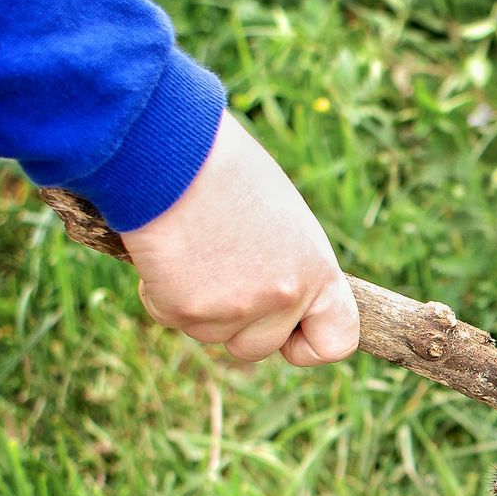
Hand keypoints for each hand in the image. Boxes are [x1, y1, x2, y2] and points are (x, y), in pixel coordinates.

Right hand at [120, 111, 359, 364]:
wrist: (172, 148)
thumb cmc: (226, 170)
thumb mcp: (282, 220)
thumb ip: (288, 267)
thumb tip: (277, 304)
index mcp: (317, 272)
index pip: (336, 341)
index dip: (310, 344)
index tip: (289, 333)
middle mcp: (283, 297)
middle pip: (258, 347)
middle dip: (236, 321)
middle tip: (218, 268)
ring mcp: (234, 309)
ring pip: (210, 334)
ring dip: (196, 302)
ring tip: (192, 244)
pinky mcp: (185, 309)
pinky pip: (168, 315)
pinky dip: (159, 288)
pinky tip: (166, 247)